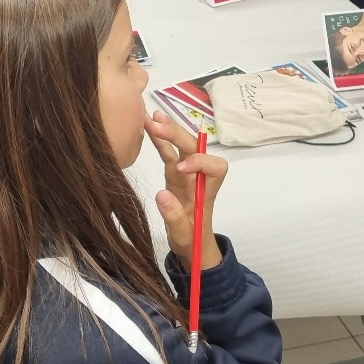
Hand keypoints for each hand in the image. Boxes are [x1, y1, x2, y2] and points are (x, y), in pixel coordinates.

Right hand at [146, 110, 227, 268]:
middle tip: (156, 125)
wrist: (192, 245)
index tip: (180, 170)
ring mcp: (186, 173)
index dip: (199, 162)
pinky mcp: (174, 173)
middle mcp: (199, 177)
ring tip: (152, 117)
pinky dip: (160, 139)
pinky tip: (149, 125)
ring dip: (169, 130)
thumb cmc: (192, 242)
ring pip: (182, 146)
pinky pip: (168, 152)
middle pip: (195, 148)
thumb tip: (161, 194)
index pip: (215, 167)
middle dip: (178, 135)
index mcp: (207, 191)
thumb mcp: (183, 236)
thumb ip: (174, 216)